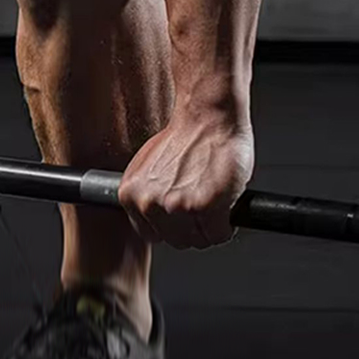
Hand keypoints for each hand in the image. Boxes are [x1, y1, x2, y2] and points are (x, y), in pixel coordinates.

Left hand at [118, 105, 254, 249]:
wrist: (206, 117)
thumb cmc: (183, 138)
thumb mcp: (148, 169)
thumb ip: (148, 195)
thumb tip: (154, 216)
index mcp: (131, 195)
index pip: (151, 234)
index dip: (171, 225)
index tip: (181, 215)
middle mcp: (149, 203)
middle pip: (177, 241)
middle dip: (193, 227)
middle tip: (201, 205)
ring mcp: (176, 207)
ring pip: (199, 240)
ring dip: (209, 226)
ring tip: (212, 200)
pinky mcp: (204, 207)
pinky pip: (219, 235)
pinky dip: (227, 224)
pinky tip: (224, 202)